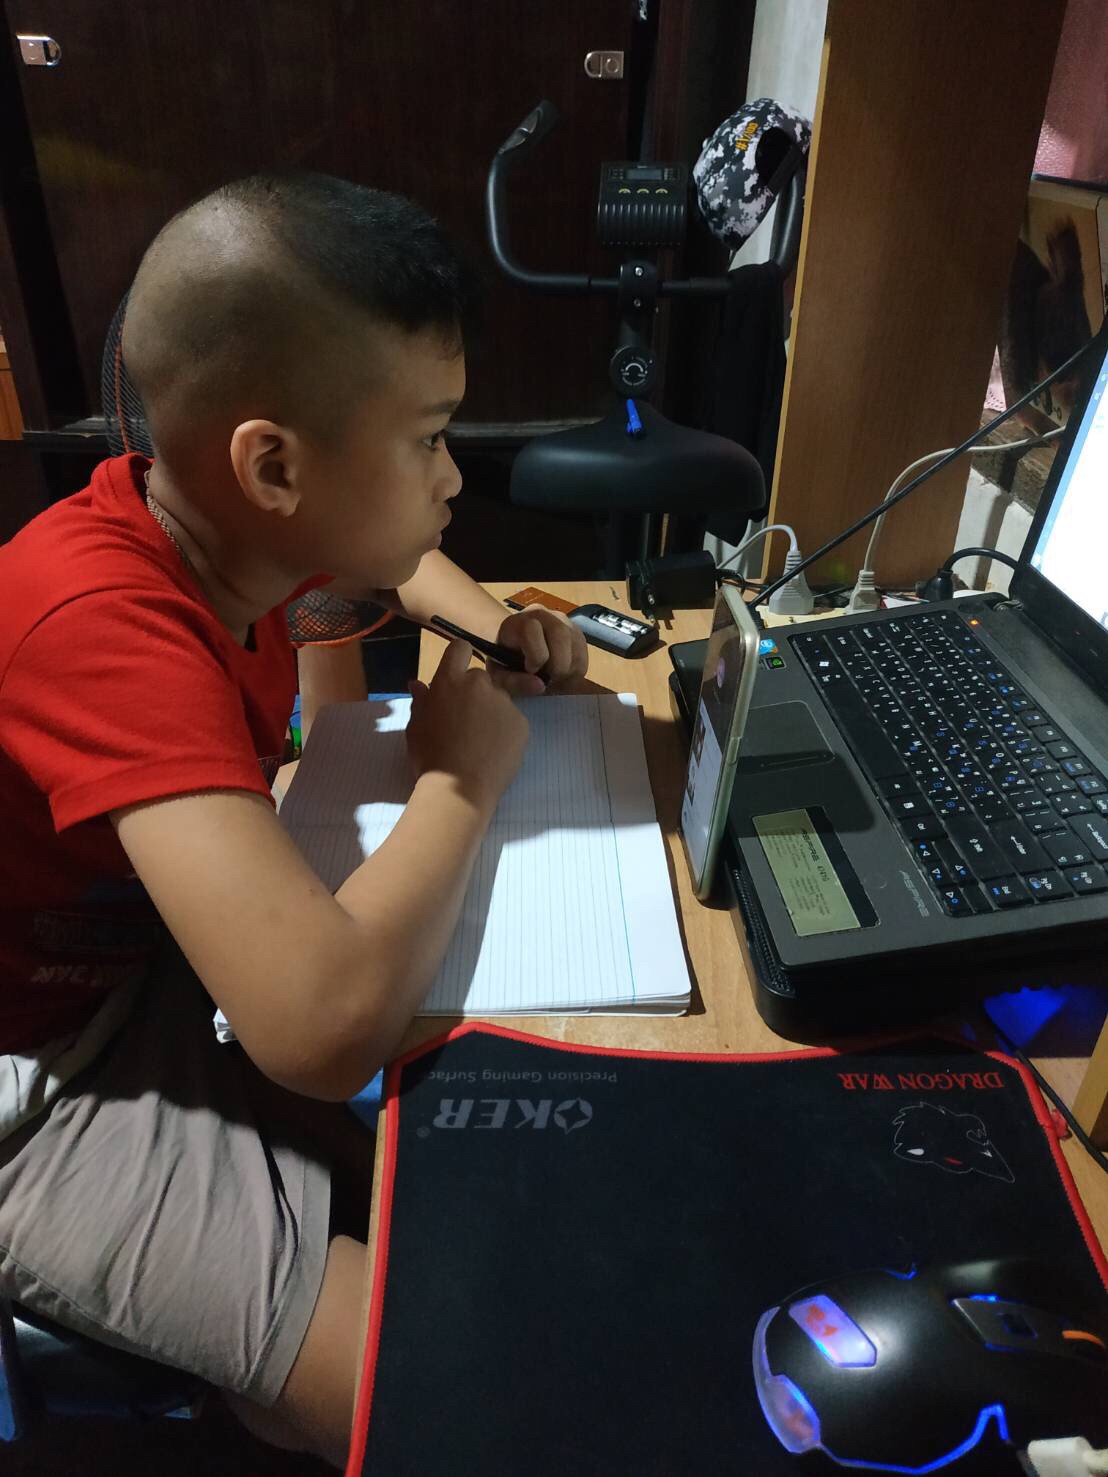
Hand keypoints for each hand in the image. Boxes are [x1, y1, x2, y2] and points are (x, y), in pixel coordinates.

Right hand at [406, 639, 528, 809]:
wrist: (459, 790)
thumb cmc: (430, 757)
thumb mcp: (416, 727)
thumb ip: (421, 701)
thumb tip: (417, 684)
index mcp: (449, 682)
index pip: (459, 648)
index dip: (460, 658)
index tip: (458, 674)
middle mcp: (479, 684)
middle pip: (480, 677)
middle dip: (475, 692)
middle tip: (467, 720)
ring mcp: (503, 703)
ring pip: (499, 699)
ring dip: (491, 712)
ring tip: (481, 741)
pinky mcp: (522, 722)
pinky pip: (513, 720)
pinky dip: (506, 731)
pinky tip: (495, 751)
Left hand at [493, 608, 588, 694]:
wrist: (515, 645)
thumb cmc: (504, 660)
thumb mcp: (499, 674)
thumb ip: (513, 681)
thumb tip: (541, 686)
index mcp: (519, 622)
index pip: (532, 630)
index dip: (535, 656)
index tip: (531, 670)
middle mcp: (545, 616)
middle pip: (560, 636)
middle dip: (556, 666)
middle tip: (547, 679)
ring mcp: (565, 623)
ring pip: (576, 648)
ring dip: (567, 671)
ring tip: (552, 677)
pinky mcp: (578, 634)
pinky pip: (583, 657)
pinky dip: (574, 672)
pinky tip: (560, 674)